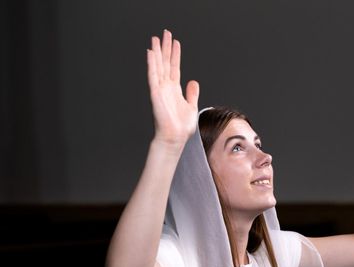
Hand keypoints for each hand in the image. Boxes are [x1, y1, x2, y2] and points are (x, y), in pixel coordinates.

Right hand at [147, 30, 198, 145]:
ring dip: (157, 51)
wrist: (174, 137)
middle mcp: (166, 87)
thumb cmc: (181, 126)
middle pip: (166, 62)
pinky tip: (151, 52)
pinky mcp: (155, 93)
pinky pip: (153, 75)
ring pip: (158, 66)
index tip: (175, 42)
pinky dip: (152, 63)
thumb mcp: (191, 106)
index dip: (175, 54)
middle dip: (166, 47)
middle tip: (165, 33)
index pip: (175, 67)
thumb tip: (193, 81)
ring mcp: (160, 89)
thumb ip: (192, 93)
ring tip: (156, 38)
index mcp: (174, 89)